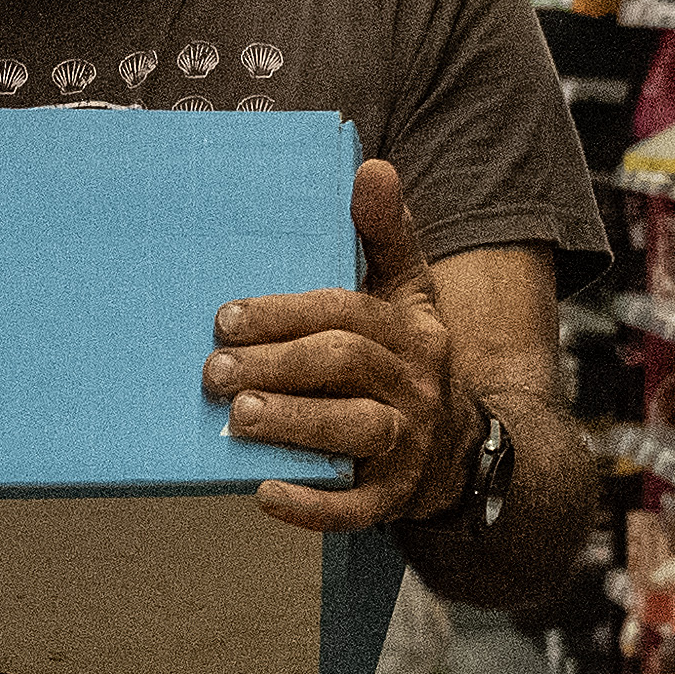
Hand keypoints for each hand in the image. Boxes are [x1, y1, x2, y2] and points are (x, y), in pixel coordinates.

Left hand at [210, 156, 472, 535]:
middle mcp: (415, 384)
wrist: (462, 451)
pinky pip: (357, 507)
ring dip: (293, 423)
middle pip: (344, 365)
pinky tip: (265, 493)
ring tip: (236, 418)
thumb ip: (386, 233)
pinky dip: (312, 504)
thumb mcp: (409, 294)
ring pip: (353, 429)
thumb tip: (372, 166)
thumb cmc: (408, 361)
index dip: (285, 313)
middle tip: (213, 371)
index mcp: (412, 329)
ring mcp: (407, 443)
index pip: (347, 312)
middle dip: (276, 365)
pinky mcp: (394, 498)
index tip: (226, 317)